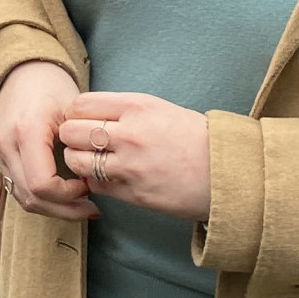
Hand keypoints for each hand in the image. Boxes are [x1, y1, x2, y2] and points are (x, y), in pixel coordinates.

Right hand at [0, 60, 95, 221]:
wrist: (22, 73)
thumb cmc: (53, 89)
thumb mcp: (73, 111)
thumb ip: (82, 144)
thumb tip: (96, 179)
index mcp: (26, 131)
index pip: (42, 184)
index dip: (68, 194)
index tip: (88, 185)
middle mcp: (6, 144)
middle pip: (32, 197)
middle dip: (65, 209)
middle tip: (93, 208)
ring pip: (24, 199)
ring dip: (54, 209)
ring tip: (82, 206)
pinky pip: (19, 190)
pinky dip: (43, 199)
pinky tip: (65, 197)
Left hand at [56, 91, 210, 220]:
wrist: (228, 172)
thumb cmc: (195, 138)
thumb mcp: (160, 109)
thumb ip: (124, 110)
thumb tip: (88, 114)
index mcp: (137, 107)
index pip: (80, 104)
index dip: (74, 113)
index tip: (80, 120)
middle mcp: (130, 134)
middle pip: (70, 131)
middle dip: (70, 137)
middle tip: (80, 142)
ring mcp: (130, 166)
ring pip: (76, 161)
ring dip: (78, 161)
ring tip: (90, 161)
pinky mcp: (134, 193)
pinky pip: (96, 185)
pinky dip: (95, 182)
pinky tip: (108, 178)